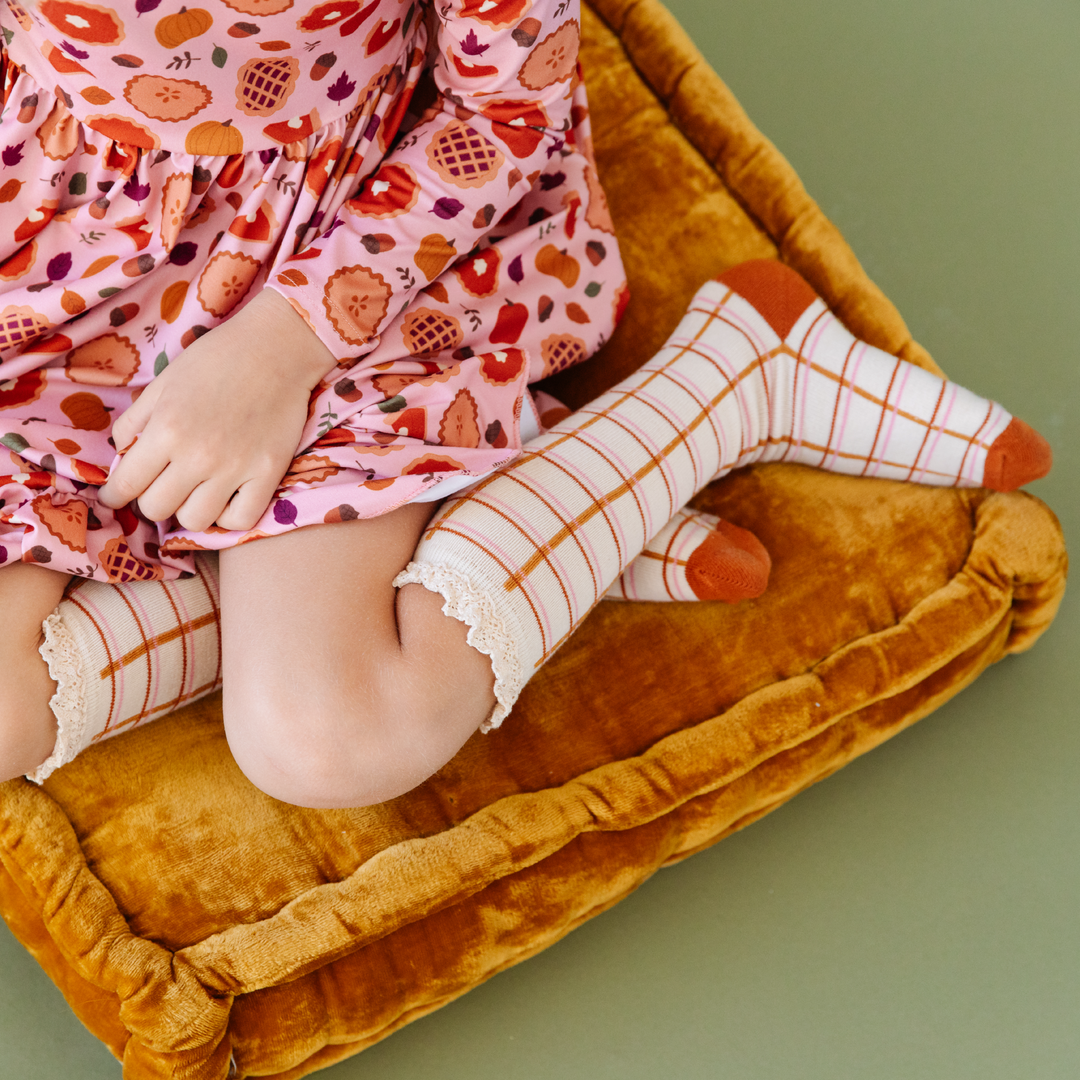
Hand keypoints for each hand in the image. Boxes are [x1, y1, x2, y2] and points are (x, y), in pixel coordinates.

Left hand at [99, 289, 338, 532]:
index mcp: (166, 429)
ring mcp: (236, 468)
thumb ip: (135, 421)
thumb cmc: (217, 359)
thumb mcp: (163, 383)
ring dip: (188, 510)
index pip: (126, 484)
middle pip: (157, 508)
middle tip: (161, 486)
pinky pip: (240, 520)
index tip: (116, 495)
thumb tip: (122, 457)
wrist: (276, 348)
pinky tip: (225, 499)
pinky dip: (228, 516)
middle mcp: (198, 455)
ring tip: (194, 493)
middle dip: (151, 499)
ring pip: (196, 520)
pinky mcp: (268, 474)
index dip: (114, 494)